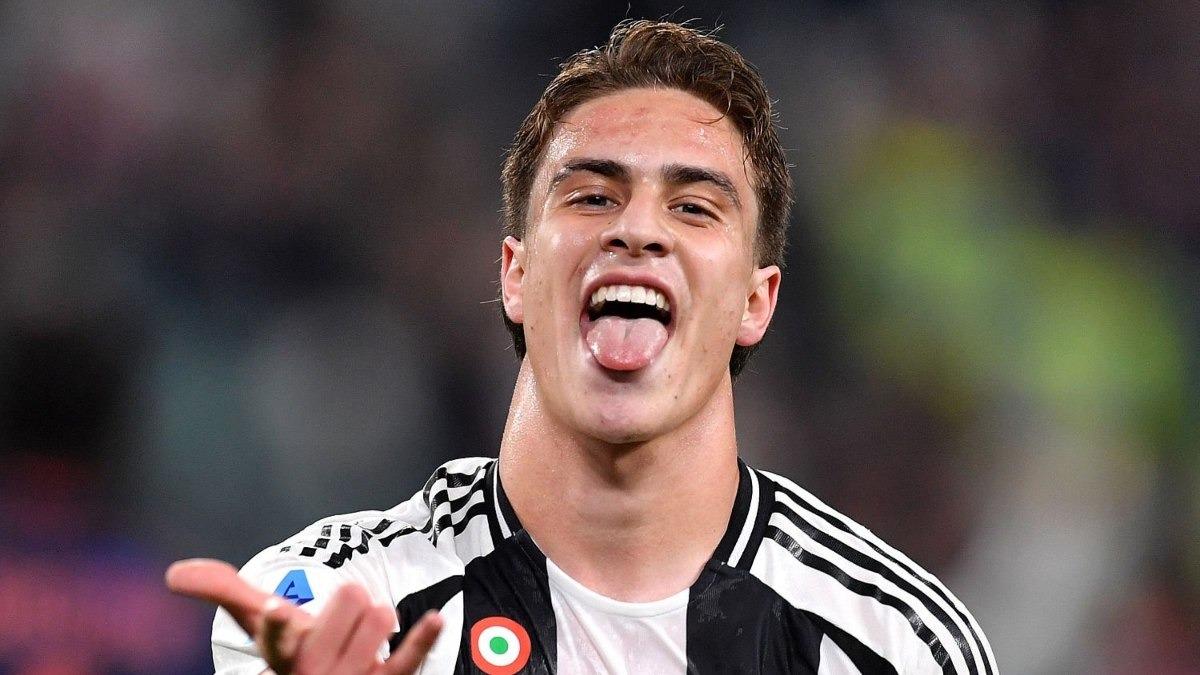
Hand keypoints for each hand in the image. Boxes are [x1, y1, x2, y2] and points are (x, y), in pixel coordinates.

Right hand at [166, 559, 442, 673]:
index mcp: (280, 661)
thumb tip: (173, 574)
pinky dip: (422, 639)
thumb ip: (223, 589)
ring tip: (370, 622)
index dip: (279, 628)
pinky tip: (435, 618)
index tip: (281, 609)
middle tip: (346, 608)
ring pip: (374, 628)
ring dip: (376, 618)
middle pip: (337, 623)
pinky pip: (407, 662)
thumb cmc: (296, 645)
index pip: (275, 646)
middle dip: (345, 606)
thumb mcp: (260, 618)